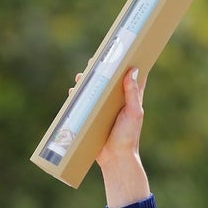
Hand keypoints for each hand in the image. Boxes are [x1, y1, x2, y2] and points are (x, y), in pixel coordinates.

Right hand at [87, 67, 150, 207]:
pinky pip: (83, 103)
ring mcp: (103, 108)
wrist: (116, 159)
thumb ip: (132, 93)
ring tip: (81, 76)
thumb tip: (133, 70)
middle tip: (94, 60)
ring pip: (93, 89)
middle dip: (100, 69)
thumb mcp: (133, 112)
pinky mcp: (92, 116)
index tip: (122, 48)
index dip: (126, 62)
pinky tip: (74, 92)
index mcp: (130, 97)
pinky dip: (78, 96)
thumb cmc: (129, 136)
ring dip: (86, 81)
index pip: (129, 75)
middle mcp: (116, 100)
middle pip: (108, 79)